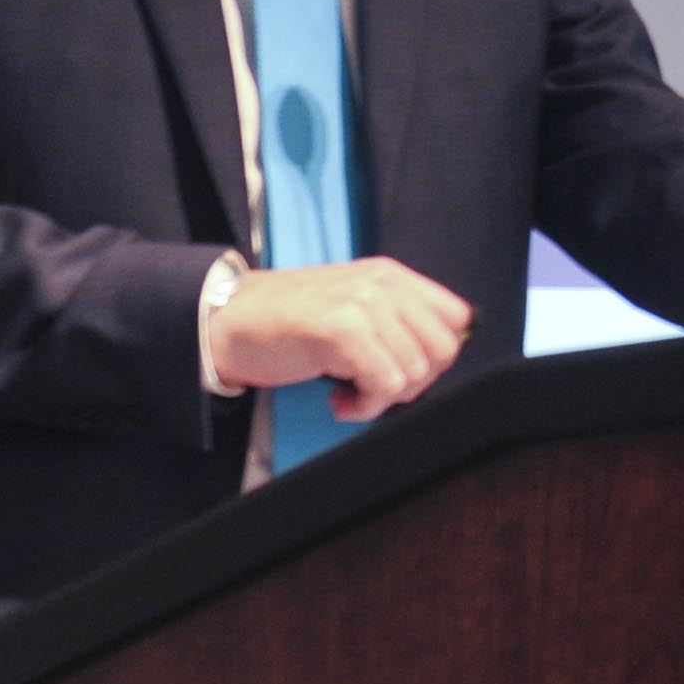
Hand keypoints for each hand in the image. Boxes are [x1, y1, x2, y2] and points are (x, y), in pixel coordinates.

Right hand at [209, 257, 474, 421]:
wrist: (227, 321)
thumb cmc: (288, 323)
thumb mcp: (352, 306)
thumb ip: (395, 320)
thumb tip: (438, 357)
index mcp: (391, 276)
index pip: (456, 318)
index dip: (435, 355)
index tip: (400, 368)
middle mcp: (383, 284)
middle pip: (443, 350)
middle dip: (415, 382)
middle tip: (376, 386)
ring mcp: (364, 304)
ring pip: (415, 372)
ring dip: (383, 398)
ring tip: (349, 391)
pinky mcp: (343, 331)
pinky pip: (386, 385)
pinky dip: (366, 406)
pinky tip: (338, 400)